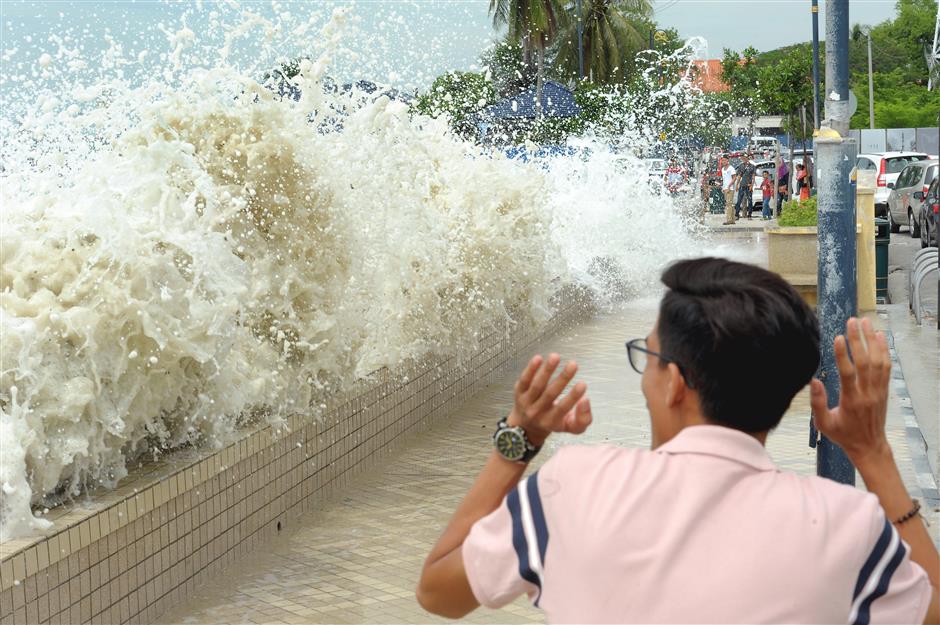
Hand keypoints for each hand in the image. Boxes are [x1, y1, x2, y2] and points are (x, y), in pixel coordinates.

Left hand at [507, 354, 591, 446]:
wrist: (526, 427)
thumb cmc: (553, 423)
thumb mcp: (571, 427)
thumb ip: (583, 418)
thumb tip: (586, 400)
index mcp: (551, 422)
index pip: (562, 409)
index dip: (573, 397)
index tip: (583, 384)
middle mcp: (537, 413)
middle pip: (550, 394)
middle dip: (563, 378)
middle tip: (574, 365)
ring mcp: (526, 402)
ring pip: (537, 385)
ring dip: (547, 370)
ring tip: (556, 357)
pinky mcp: (519, 392)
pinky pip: (524, 380)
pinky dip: (530, 369)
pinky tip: (538, 358)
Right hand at [810, 317, 891, 465]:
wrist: (869, 446)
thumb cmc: (843, 435)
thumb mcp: (823, 424)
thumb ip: (817, 403)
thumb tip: (813, 381)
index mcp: (851, 401)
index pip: (848, 373)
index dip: (844, 355)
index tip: (839, 337)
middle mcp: (867, 393)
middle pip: (865, 362)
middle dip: (859, 339)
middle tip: (852, 321)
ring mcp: (878, 391)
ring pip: (878, 361)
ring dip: (872, 340)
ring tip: (865, 322)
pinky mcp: (884, 390)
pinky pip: (886, 367)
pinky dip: (884, 350)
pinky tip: (880, 336)